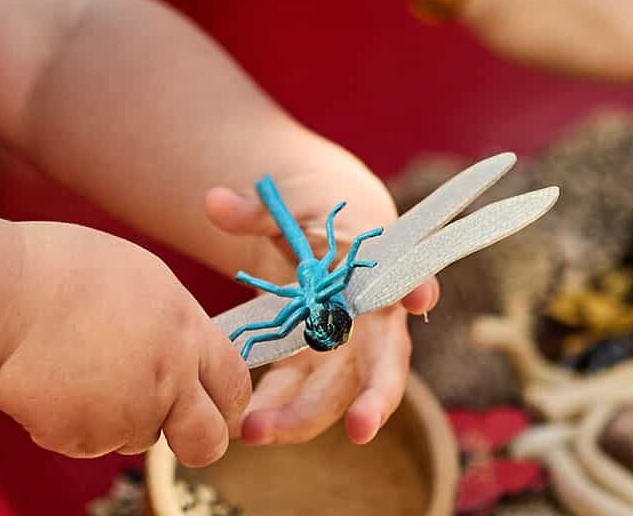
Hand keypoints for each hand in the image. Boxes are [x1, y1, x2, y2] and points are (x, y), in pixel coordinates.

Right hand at [0, 222, 249, 465]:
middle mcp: (167, 377)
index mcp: (184, 328)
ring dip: (117, 420)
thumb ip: (171, 320)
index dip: (227, 401)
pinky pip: (88, 442)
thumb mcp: (139, 277)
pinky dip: (72, 424)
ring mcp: (127, 412)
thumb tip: (184, 348)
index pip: (235, 383)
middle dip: (196, 442)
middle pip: (206, 441)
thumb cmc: (59, 269)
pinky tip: (50, 382)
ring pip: (137, 437)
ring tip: (78, 368)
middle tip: (175, 431)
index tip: (214, 404)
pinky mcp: (83, 438)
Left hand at [204, 158, 439, 447]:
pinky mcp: (312, 369)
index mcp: (378, 272)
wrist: (323, 245)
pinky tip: (243, 425)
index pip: (405, 278)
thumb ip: (256, 212)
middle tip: (361, 429)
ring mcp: (343, 353)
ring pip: (336, 395)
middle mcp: (372, 323)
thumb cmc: (319, 221)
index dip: (416, 287)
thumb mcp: (293, 208)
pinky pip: (296, 396)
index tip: (418, 298)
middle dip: (375, 399)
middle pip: (383, 366)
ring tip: (256, 431)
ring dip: (302, 418)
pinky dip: (273, 411)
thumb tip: (214, 201)